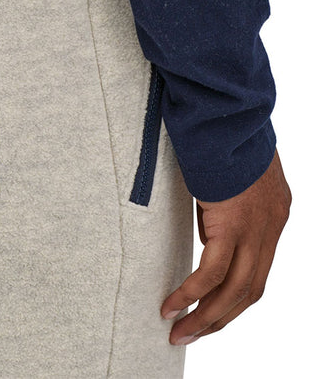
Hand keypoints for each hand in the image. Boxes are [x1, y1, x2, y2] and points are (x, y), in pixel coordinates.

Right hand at [160, 147, 290, 344]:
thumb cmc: (224, 133)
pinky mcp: (234, 224)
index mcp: (274, 214)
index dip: (233, 297)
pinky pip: (212, 272)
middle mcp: (272, 226)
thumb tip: (209, 221)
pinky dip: (192, 293)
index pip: (257, 270)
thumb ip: (227, 201)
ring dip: (207, 316)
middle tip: (190, 334)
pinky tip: (173, 305)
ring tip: (179, 331)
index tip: (209, 311)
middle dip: (219, 317)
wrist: (229, 112)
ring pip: (235, 291)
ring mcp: (257, 227)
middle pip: (250, 290)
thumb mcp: (232, 172)